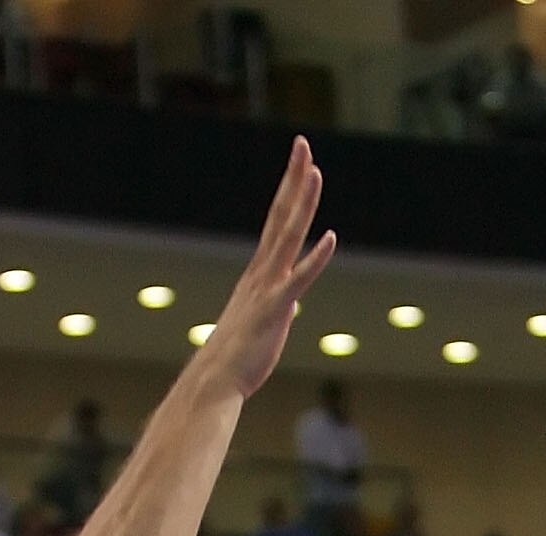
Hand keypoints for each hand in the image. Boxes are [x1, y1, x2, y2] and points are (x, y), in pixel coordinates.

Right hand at [192, 138, 335, 401]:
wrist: (214, 381)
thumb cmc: (235, 359)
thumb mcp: (259, 325)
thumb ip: (274, 307)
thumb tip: (286, 304)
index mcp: (258, 274)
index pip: (276, 222)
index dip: (289, 190)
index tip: (300, 161)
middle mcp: (262, 273)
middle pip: (281, 216)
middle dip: (293, 179)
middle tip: (303, 144)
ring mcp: (268, 289)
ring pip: (288, 237)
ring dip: (303, 204)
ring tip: (315, 172)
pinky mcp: (276, 310)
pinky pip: (299, 279)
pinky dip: (315, 258)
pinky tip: (330, 238)